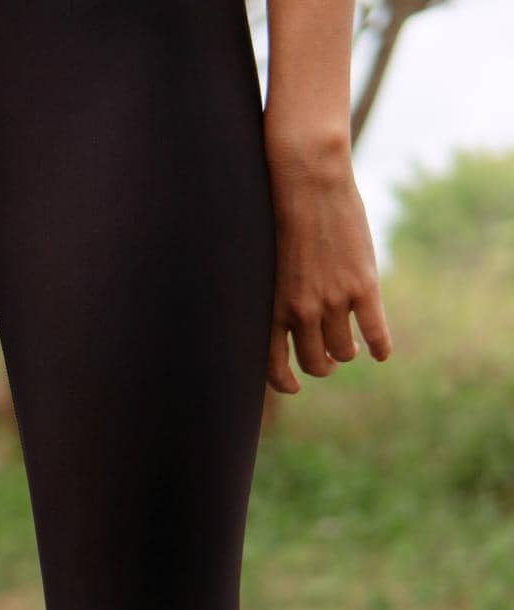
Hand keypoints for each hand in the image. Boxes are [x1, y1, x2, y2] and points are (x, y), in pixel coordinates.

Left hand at [264, 131, 392, 394]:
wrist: (307, 184)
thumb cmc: (279, 218)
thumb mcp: (266, 265)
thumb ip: (272, 293)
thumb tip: (273, 317)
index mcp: (271, 307)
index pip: (273, 365)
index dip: (284, 382)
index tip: (293, 386)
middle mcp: (301, 310)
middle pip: (314, 362)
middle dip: (321, 365)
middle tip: (326, 358)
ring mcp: (333, 300)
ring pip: (343, 351)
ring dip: (346, 353)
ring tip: (347, 346)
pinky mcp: (363, 286)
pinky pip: (375, 332)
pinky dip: (380, 347)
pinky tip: (380, 353)